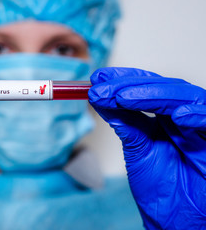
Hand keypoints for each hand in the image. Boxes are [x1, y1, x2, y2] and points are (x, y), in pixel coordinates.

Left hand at [88, 67, 205, 228]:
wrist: (176, 218)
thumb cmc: (161, 187)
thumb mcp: (137, 149)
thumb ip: (123, 122)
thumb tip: (99, 97)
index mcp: (165, 117)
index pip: (147, 87)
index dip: (124, 78)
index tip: (98, 77)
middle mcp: (184, 116)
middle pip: (164, 87)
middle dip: (131, 85)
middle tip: (103, 89)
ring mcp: (201, 127)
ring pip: (186, 97)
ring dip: (154, 95)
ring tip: (124, 98)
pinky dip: (198, 116)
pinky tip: (177, 116)